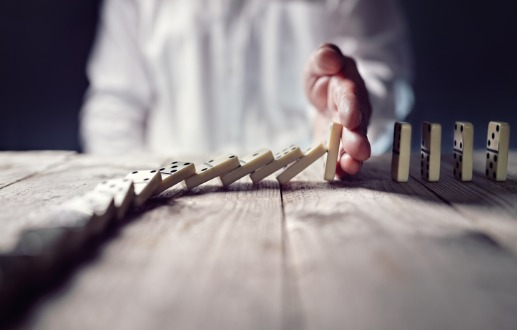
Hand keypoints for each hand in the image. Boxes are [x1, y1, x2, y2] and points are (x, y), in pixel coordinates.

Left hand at [304, 43, 371, 176]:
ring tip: (350, 168)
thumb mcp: (321, 61)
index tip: (350, 119)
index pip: (351, 97)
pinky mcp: (336, 145)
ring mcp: (347, 131)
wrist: (326, 92)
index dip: (351, 107)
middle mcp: (353, 112)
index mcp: (348, 87)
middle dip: (357, 139)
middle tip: (359, 152)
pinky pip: (340, 157)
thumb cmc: (326, 74)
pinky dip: (340, 167)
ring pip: (352, 145)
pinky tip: (339, 175)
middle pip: (357, 126)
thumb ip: (325, 57)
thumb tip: (331, 58)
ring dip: (351, 157)